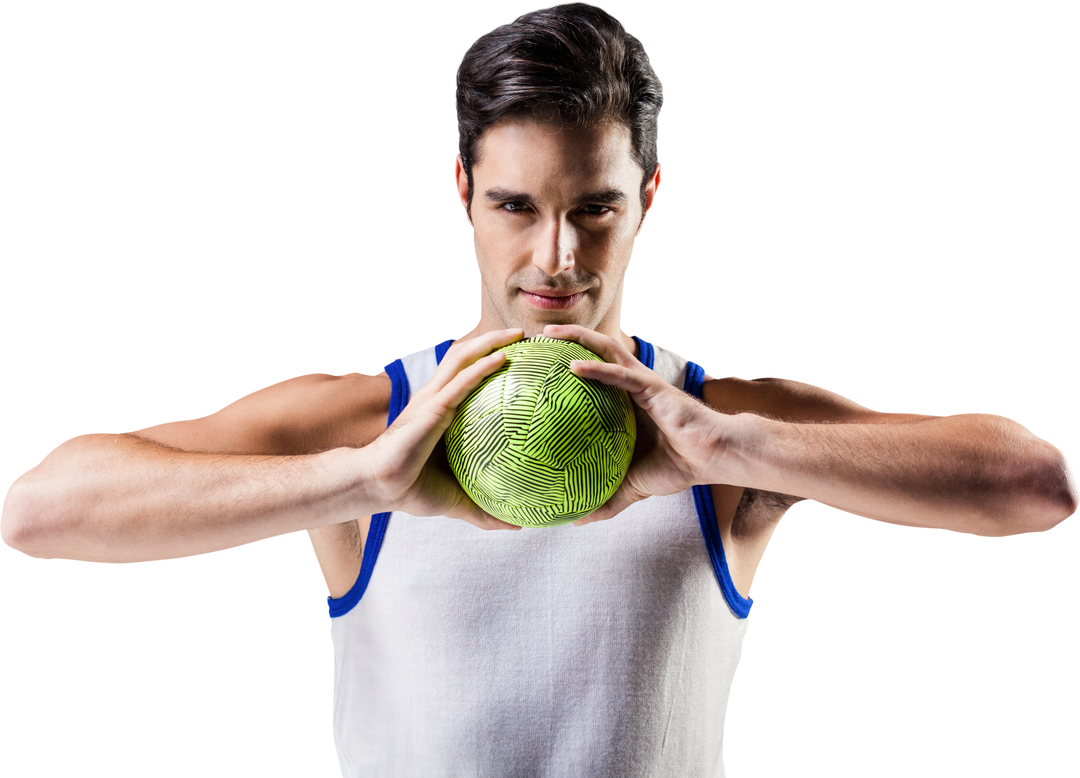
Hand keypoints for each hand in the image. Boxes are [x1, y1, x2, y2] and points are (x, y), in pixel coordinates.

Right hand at [363, 328, 525, 531]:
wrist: (381, 486)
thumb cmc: (413, 489)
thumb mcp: (458, 499)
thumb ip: (485, 510)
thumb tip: (517, 525)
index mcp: (442, 410)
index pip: (468, 375)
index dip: (490, 359)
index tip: (522, 357)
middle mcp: (438, 397)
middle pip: (466, 355)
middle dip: (494, 339)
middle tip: (526, 336)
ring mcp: (433, 399)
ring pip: (463, 357)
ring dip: (491, 341)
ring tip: (518, 335)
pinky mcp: (432, 407)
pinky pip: (461, 381)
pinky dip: (482, 366)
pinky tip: (504, 358)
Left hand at [542, 324, 724, 525]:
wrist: (709, 459)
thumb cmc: (676, 467)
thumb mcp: (632, 487)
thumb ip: (606, 500)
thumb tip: (576, 520)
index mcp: (623, 402)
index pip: (590, 376)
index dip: (564, 364)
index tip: (533, 365)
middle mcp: (629, 385)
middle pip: (593, 351)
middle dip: (564, 339)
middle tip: (532, 339)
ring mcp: (640, 382)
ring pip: (605, 349)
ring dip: (576, 338)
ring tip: (547, 335)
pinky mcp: (651, 386)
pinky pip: (619, 374)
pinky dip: (596, 369)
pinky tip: (572, 366)